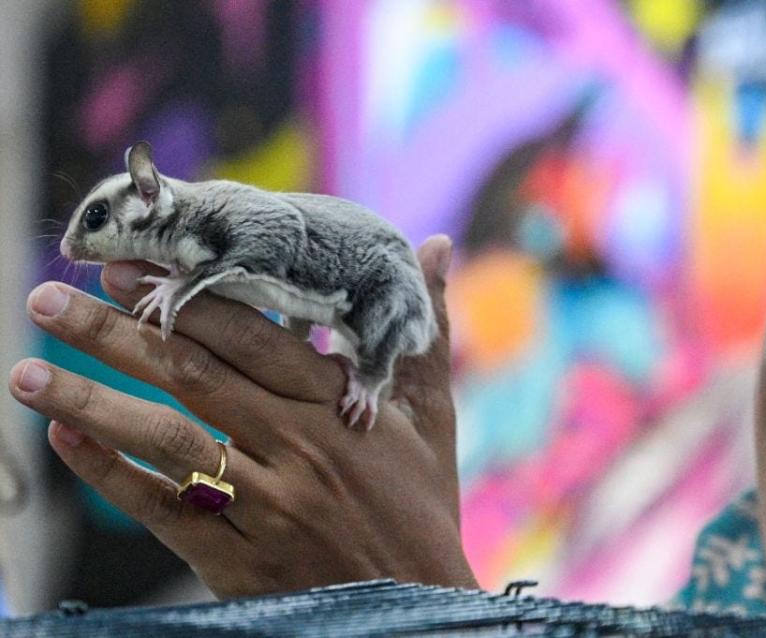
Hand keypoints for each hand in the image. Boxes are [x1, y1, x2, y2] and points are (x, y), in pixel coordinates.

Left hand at [8, 236, 476, 597]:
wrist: (417, 606)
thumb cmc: (422, 505)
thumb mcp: (433, 415)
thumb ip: (425, 330)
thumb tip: (439, 245)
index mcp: (339, 407)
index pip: (251, 337)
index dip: (187, 296)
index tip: (131, 265)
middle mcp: (296, 448)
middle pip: (193, 377)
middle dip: (116, 333)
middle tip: (52, 297)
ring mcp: (263, 503)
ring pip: (167, 439)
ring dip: (92, 401)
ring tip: (29, 370)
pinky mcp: (236, 556)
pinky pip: (163, 509)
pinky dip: (110, 474)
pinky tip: (65, 443)